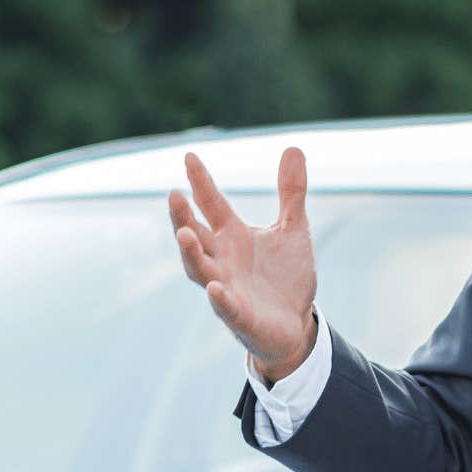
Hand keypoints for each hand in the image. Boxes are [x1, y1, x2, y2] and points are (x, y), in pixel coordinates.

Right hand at [169, 146, 317, 381]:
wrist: (298, 324)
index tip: (189, 156)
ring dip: (191, 253)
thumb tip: (293, 148)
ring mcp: (227, 287)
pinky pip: (226, 307)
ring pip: (200, 269)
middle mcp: (223, 259)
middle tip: (173, 194)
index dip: (200, 182)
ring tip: (184, 233)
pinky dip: (219, 298)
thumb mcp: (293, 229)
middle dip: (183, 217)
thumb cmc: (286, 277)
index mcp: (233, 236)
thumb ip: (291, 193)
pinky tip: (215, 288)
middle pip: (195, 235)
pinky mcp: (240, 316)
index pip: (211, 204)